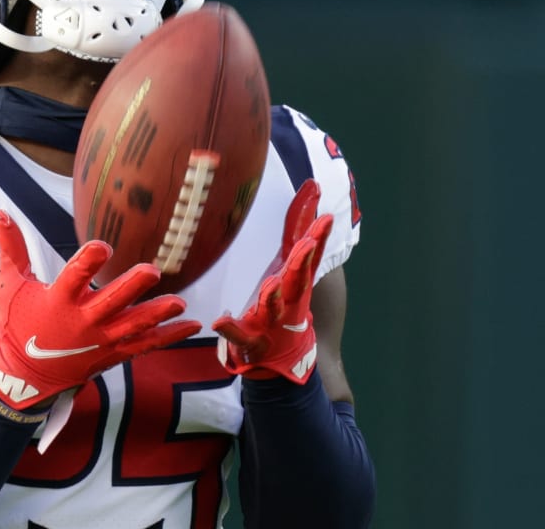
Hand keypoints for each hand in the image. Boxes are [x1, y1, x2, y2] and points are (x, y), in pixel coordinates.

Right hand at [0, 210, 201, 412]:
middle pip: (112, 302)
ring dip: (158, 314)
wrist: (23, 375)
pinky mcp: (111, 354)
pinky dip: (169, 336)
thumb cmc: (15, 326)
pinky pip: (145, 345)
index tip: (102, 246)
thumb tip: (0, 211)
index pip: (74, 277)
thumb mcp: (9, 284)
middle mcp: (82, 321)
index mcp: (58, 301)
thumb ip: (10, 247)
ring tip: (179, 302)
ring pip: (134, 326)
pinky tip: (192, 323)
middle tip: (152, 271)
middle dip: (132, 287)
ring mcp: (100, 340)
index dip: (88, 261)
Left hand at [213, 179, 332, 382]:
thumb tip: (312, 187)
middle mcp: (288, 299)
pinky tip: (219, 320)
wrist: (280, 356)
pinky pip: (238, 333)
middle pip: (297, 278)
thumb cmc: (285, 301)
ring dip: (273, 296)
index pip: (307, 251)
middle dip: (302, 261)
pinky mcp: (251, 339)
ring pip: (273, 306)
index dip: (316, 232)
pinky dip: (229, 327)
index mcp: (295, 280)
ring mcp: (270, 320)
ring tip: (272, 284)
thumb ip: (297, 228)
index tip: (325, 216)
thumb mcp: (292, 263)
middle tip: (309, 243)